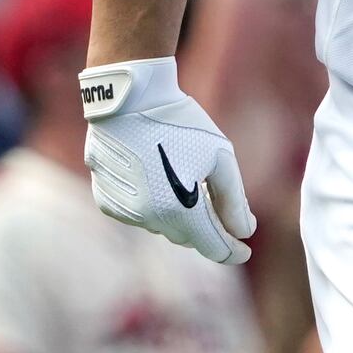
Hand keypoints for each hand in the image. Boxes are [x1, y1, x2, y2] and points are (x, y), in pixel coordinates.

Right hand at [79, 58, 257, 263]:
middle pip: (188, 237)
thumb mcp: (220, 156)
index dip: (231, 250)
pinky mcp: (107, 202)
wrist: (128, 101)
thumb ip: (233, 200)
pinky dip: (153, 207)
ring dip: (177, 216)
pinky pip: (138, 216)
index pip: (212, 245)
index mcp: (182, 208)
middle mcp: (151, 217)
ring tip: (185, 182)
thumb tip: (244, 231)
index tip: (244, 251)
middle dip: (206, 227)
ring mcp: (126, 212)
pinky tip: (158, 180)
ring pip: (162, 226)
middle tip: (219, 208)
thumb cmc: (181, 123)